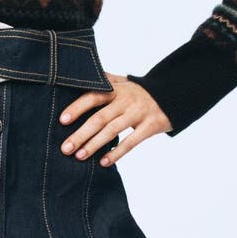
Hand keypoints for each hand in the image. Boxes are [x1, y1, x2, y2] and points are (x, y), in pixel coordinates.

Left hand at [57, 74, 171, 165]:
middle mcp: (125, 100)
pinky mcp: (150, 126)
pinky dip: (117, 152)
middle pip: (99, 118)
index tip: (62, 120)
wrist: (173, 95)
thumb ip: (104, 80)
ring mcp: (138, 113)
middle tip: (65, 148)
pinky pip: (131, 142)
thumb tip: (79, 75)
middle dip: (81, 134)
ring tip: (80, 156)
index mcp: (116, 89)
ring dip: (94, 144)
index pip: (93, 96)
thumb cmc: (141, 92)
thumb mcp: (123, 82)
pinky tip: (104, 162)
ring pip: (112, 131)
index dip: (77, 107)